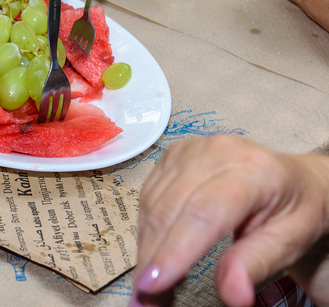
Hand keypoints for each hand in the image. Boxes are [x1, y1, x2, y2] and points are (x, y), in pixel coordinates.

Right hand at [131, 135, 328, 305]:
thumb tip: (232, 295)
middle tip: (146, 301)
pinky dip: (147, 230)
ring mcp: (191, 150)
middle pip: (170, 208)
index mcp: (253, 170)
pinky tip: (155, 253)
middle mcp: (217, 152)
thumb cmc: (296, 210)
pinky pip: (148, 196)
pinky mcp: (173, 155)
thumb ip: (257, 264)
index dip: (174, 250)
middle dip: (153, 258)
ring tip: (152, 286)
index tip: (153, 286)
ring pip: (152, 204)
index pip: (203, 212)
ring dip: (146, 248)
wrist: (295, 179)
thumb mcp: (291, 241)